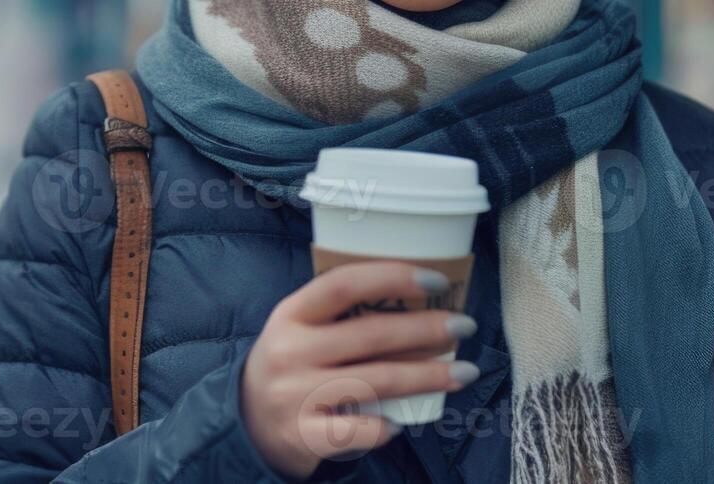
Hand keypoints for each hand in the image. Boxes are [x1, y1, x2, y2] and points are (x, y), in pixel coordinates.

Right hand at [240, 261, 479, 480]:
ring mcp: (296, 394)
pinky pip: (359, 430)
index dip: (392, 277)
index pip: (343, 284)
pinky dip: (386, 426)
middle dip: (426, 329)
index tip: (436, 281)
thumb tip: (419, 300)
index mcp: (291, 314)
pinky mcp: (304, 435)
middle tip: (464, 326)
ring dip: (428, 376)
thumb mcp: (301, 328)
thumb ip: (341, 315)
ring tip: (465, 372)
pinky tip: (402, 422)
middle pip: (370, 335)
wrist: (247, 422)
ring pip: (376, 382)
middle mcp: (291, 350)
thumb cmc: (292, 363)